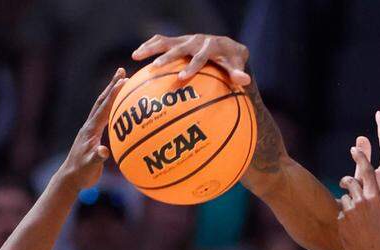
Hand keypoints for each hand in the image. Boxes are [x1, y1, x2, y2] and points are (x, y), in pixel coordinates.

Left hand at [56, 69, 126, 191]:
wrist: (70, 178)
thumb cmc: (81, 173)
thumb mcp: (91, 166)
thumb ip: (97, 158)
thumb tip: (104, 150)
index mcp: (91, 130)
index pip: (104, 108)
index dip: (114, 94)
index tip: (124, 80)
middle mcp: (90, 126)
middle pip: (102, 101)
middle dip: (112, 85)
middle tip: (121, 71)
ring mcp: (90, 130)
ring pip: (102, 106)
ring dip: (110, 93)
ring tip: (120, 81)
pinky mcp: (92, 135)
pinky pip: (104, 117)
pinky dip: (111, 107)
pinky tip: (118, 107)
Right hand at [132, 34, 251, 85]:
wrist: (226, 46)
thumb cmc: (231, 61)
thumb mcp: (236, 65)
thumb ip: (238, 72)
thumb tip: (245, 80)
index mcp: (210, 46)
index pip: (200, 56)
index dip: (192, 66)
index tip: (181, 78)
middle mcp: (196, 40)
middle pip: (180, 48)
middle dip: (167, 58)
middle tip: (154, 68)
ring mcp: (185, 39)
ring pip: (166, 41)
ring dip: (151, 48)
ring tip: (135, 56)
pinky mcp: (177, 41)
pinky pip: (161, 41)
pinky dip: (148, 46)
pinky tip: (136, 56)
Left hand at [336, 148, 379, 249]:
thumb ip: (374, 197)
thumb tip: (368, 187)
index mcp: (376, 197)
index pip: (367, 170)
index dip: (361, 156)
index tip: (355, 149)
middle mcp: (362, 201)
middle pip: (350, 181)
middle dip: (346, 181)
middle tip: (344, 183)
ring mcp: (350, 211)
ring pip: (344, 199)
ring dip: (346, 205)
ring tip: (355, 219)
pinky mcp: (341, 221)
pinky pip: (340, 214)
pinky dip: (344, 219)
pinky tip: (352, 230)